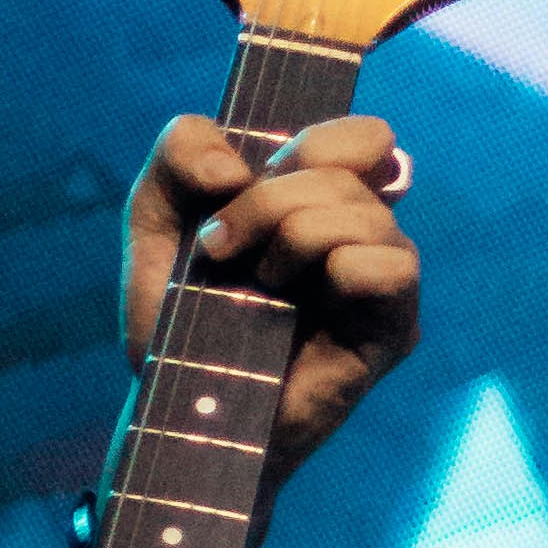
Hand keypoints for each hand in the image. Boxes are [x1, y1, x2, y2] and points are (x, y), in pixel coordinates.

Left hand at [125, 111, 422, 497]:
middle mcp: (364, 231)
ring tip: (259, 286)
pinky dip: (335, 270)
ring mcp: (384, 278)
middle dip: (269, 197)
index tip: (242, 183)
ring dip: (290, 237)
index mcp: (322, 197)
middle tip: (220, 247)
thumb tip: (233, 167)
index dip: (311, 141)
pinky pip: (388, 266)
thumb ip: (178, 152)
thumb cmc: (177, 318)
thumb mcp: (154, 219)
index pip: (363, 137)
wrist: (178, 410)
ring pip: (362, 211)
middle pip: (354, 159)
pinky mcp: (393, 329)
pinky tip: (294, 307)